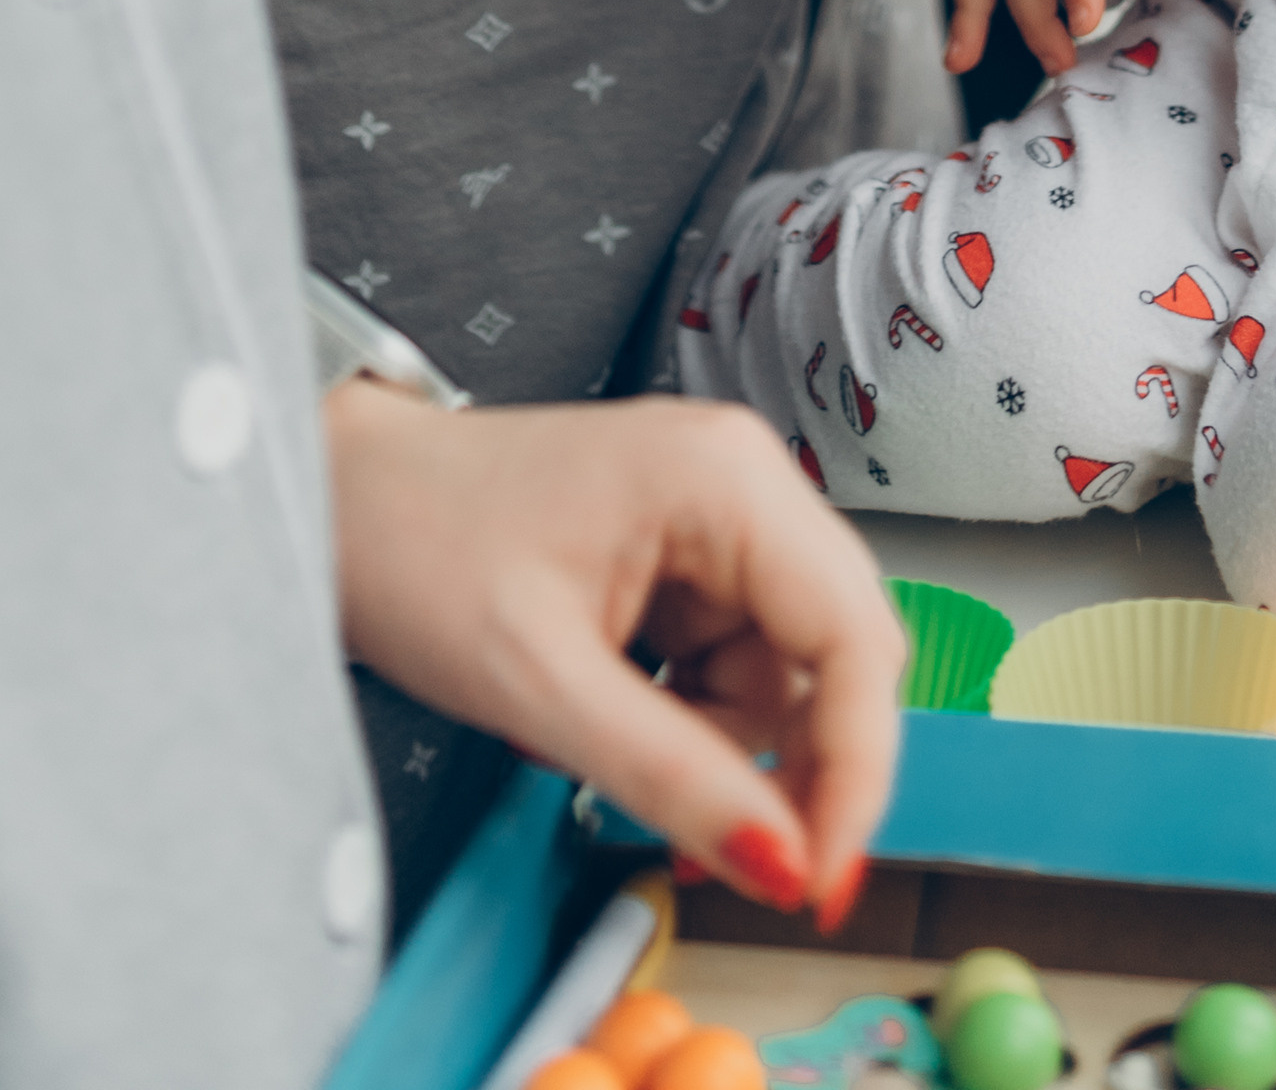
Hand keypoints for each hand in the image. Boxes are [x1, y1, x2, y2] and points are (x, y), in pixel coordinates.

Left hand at [327, 382, 905, 921]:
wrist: (341, 496)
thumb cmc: (416, 543)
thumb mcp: (541, 683)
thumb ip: (670, 773)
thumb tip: (778, 860)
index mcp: (728, 478)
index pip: (853, 639)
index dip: (856, 770)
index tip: (820, 875)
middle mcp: (744, 480)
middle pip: (832, 655)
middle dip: (786, 765)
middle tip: (722, 849)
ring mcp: (718, 512)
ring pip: (780, 672)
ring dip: (718, 744)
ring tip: (599, 746)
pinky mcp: (687, 550)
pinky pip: (733, 660)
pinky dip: (689, 717)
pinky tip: (610, 716)